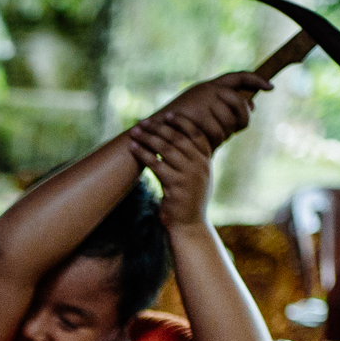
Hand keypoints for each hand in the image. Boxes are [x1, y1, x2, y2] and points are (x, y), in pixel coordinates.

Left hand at [127, 113, 214, 228]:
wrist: (190, 226)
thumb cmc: (188, 200)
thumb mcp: (196, 177)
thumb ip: (192, 159)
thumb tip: (177, 141)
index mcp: (206, 160)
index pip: (196, 134)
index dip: (182, 122)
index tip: (167, 115)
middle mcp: (199, 165)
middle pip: (178, 138)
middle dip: (159, 128)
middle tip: (144, 122)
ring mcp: (188, 175)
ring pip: (166, 149)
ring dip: (148, 138)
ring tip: (134, 131)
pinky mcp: (175, 186)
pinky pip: (156, 164)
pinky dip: (143, 154)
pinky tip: (133, 148)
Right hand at [147, 73, 269, 147]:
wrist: (151, 132)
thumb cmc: (177, 126)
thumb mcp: (204, 113)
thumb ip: (226, 107)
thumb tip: (252, 105)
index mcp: (210, 86)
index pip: (239, 77)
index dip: (257, 80)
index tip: (271, 88)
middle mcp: (208, 88)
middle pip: (240, 101)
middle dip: (243, 117)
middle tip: (239, 128)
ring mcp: (203, 100)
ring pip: (231, 118)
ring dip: (226, 133)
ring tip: (216, 139)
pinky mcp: (199, 113)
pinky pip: (219, 130)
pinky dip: (217, 140)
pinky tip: (210, 144)